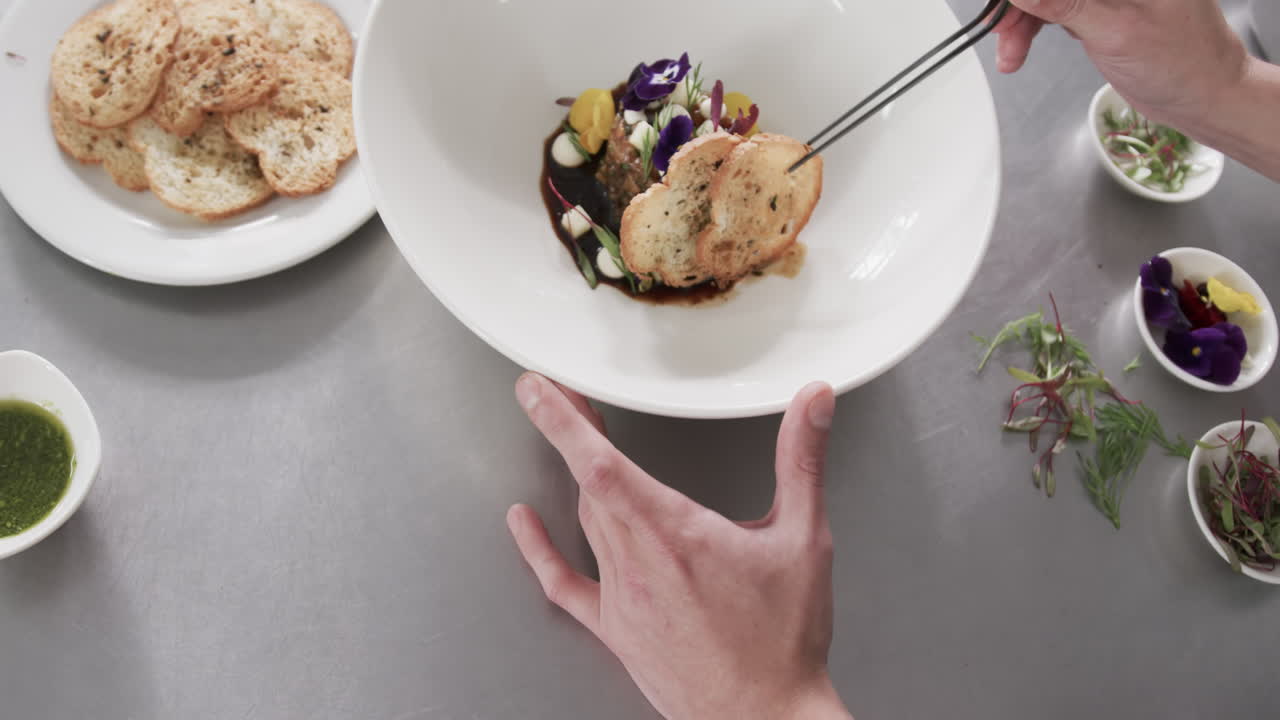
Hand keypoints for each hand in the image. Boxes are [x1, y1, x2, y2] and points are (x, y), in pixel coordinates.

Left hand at [506, 374, 852, 719]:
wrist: (764, 719)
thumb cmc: (783, 642)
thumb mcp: (804, 540)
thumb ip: (803, 461)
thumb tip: (813, 404)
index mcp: (677, 534)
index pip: (601, 464)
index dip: (563, 420)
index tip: (540, 388)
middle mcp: (639, 564)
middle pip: (588, 483)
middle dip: (573, 432)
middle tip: (566, 393)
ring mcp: (621, 599)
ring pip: (586, 520)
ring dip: (575, 475)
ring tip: (573, 440)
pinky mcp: (616, 630)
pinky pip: (564, 584)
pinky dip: (539, 549)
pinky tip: (523, 524)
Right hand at [993, 0, 1248, 127]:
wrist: (1202, 96)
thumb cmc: (1183, 63)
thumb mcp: (1115, 32)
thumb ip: (1065, 5)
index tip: (1000, 6)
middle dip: (1020, 5)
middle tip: (999, 29)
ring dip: (1021, 21)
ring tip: (1010, 53)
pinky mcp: (1098, 9)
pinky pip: (1053, 9)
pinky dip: (1032, 29)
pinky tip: (1018, 50)